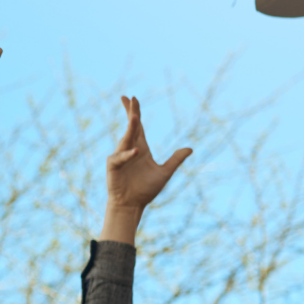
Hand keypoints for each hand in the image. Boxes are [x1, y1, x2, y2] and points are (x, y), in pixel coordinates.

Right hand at [101, 96, 191, 242]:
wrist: (132, 205)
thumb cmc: (146, 190)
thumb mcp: (164, 173)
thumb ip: (175, 160)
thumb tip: (190, 148)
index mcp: (141, 148)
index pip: (138, 126)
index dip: (135, 112)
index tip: (133, 98)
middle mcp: (130, 149)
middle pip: (131, 127)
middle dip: (131, 113)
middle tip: (130, 98)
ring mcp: (120, 157)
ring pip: (126, 139)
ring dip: (130, 129)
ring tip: (136, 118)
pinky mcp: (113, 166)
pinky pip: (120, 158)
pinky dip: (127, 155)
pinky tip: (136, 151)